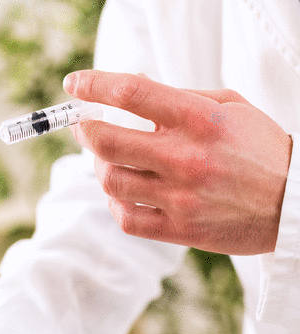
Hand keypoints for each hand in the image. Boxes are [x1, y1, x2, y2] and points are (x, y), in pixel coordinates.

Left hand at [63, 70, 291, 254]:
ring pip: (111, 180)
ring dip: (99, 165)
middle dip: (84, 129)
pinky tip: (123, 192)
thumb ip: (178, 96)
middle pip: (106, 141)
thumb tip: (130, 86)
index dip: (94, 85)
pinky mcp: (180, 229)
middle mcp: (186, 158)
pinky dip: (115, 202)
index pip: (132, 93)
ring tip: (108, 159)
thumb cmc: (260, 149)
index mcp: (200, 120)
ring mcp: (181, 198)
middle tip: (83, 125)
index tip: (75, 83)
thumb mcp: (229, 106)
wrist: (295, 203)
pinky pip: (126, 218)